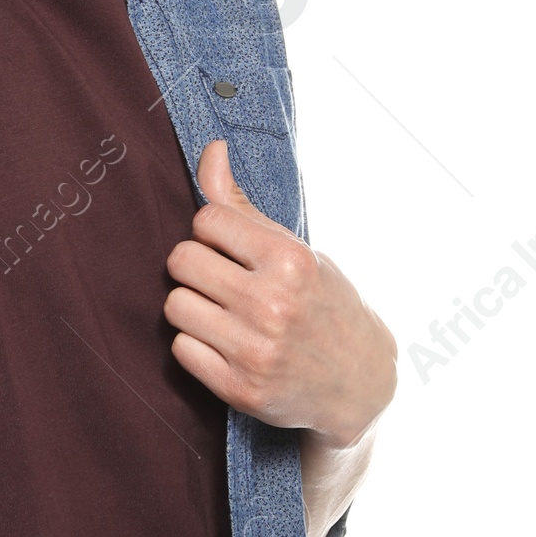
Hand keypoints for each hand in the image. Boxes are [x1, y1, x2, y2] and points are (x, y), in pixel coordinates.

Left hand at [164, 141, 396, 447]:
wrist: (359, 384)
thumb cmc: (324, 305)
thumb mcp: (296, 251)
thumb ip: (242, 206)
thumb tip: (212, 148)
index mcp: (291, 261)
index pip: (207, 220)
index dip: (213, 232)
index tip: (233, 249)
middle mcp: (273, 304)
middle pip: (182, 260)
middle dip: (196, 267)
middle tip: (222, 281)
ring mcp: (255, 349)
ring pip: (175, 305)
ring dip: (192, 307)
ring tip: (222, 313)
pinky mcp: (239, 388)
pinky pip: (180, 349)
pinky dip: (195, 345)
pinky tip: (223, 344)